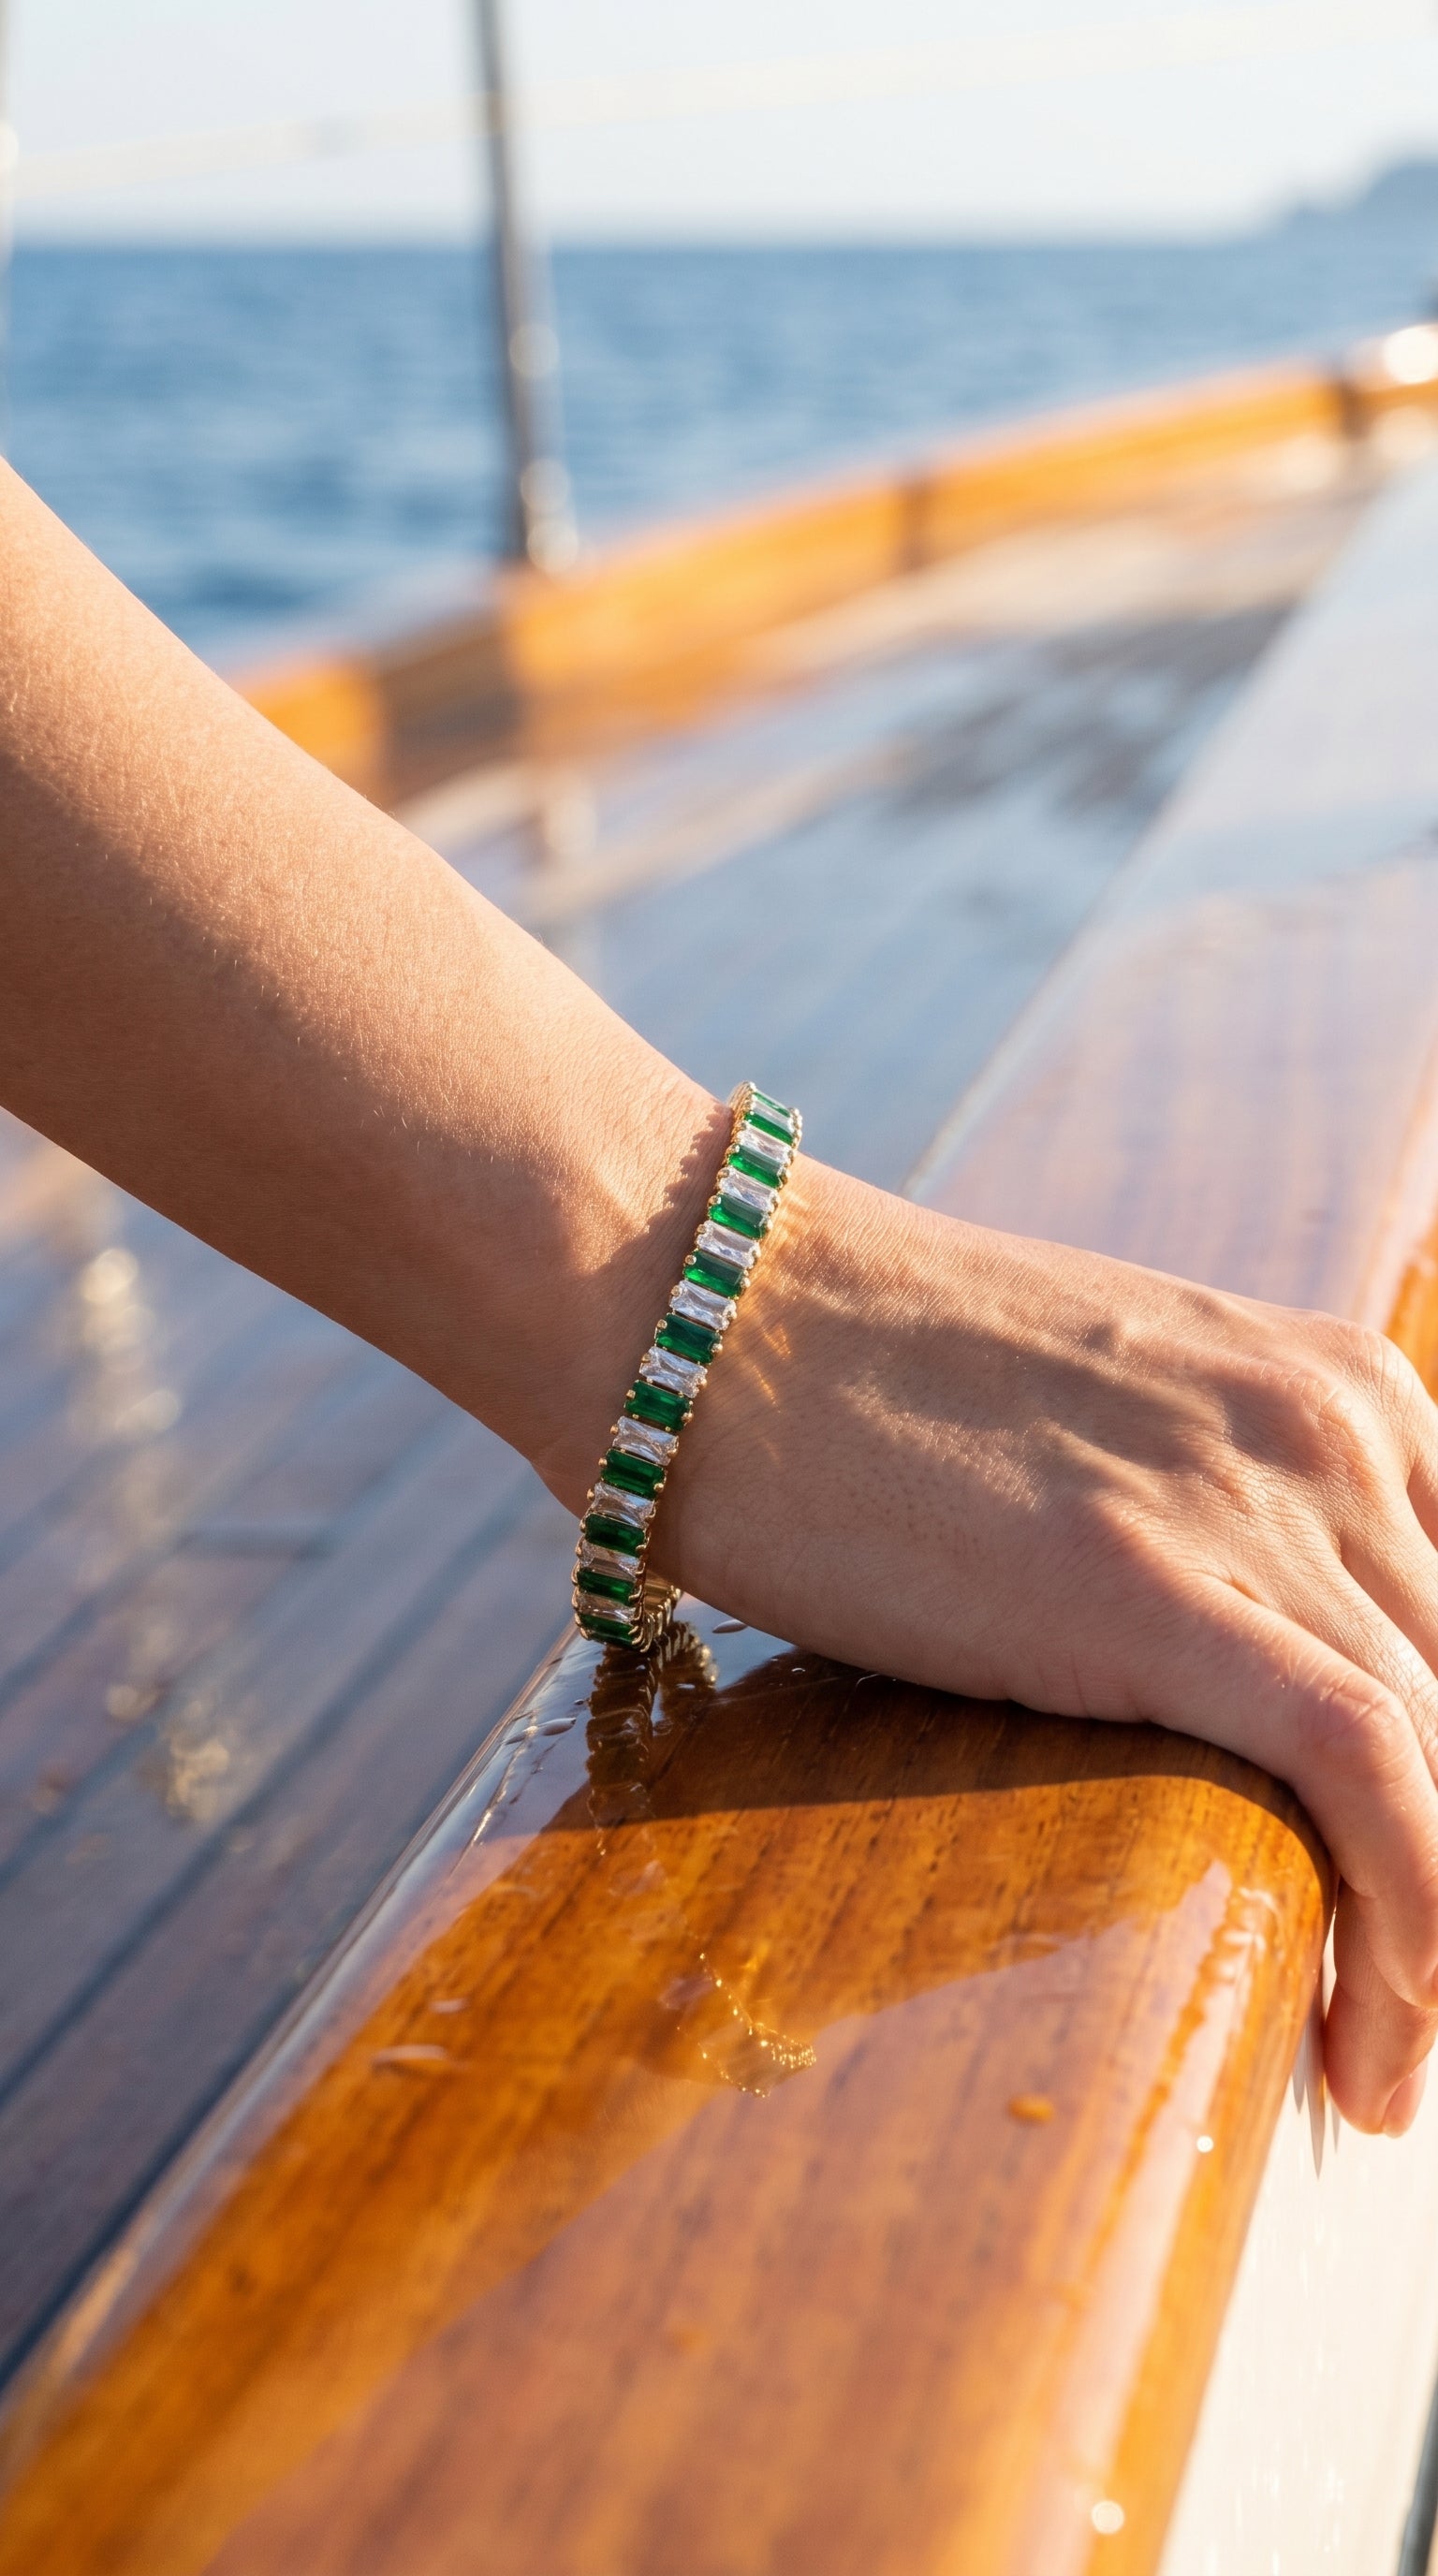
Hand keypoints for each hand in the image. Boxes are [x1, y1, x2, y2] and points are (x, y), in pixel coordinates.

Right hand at [658, 1158, 1437, 2135]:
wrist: (703, 1303)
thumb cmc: (859, 1374)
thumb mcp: (1106, 1428)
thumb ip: (1209, 1523)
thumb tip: (1228, 1688)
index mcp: (1340, 1390)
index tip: (1420, 1904)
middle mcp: (1339, 1433)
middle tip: (1394, 2020)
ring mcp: (1258, 1500)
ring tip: (1375, 2079)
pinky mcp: (1158, 1588)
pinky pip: (1371, 1774)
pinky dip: (1411, 1936)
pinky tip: (1365, 2063)